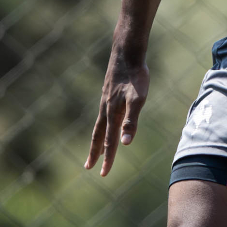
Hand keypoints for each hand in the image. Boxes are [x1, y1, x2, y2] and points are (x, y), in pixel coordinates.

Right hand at [85, 49, 149, 176]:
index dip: (108, 159)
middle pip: (99, 135)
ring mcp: (106, 100)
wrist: (127, 52)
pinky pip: (103, 114)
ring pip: (100, 124)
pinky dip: (102, 125)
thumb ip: (131, 122)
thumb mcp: (138, 99)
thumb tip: (125, 144)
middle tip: (89, 167)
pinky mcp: (109, 92)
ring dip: (98, 139)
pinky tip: (106, 123)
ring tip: (97, 149)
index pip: (109, 141)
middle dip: (95, 153)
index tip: (103, 174)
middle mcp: (106, 108)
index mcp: (113, 113)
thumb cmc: (136, 76)